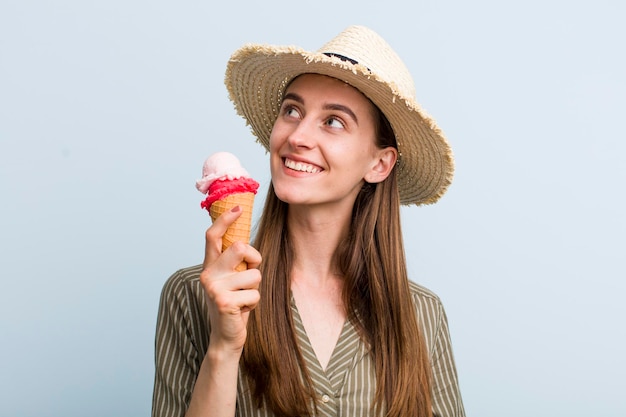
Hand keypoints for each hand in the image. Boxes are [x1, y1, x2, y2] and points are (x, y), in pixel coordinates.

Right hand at [200, 206, 261, 351]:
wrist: (225, 337)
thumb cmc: (234, 306)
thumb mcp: (232, 280)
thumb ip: (234, 263)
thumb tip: (245, 241)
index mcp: (210, 266)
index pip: (212, 236)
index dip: (225, 220)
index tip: (238, 208)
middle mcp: (208, 274)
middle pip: (240, 248)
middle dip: (255, 260)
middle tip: (250, 275)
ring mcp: (214, 288)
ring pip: (254, 274)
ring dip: (256, 288)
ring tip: (244, 299)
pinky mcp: (224, 302)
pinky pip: (254, 294)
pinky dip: (254, 303)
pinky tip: (242, 311)